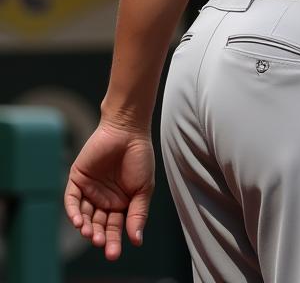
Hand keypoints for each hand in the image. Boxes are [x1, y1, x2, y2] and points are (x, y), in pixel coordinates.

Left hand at [65, 119, 154, 260]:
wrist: (128, 130)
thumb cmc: (140, 157)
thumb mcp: (143, 188)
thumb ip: (138, 213)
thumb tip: (137, 240)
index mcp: (121, 202)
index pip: (115, 227)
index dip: (114, 240)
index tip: (114, 254)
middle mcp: (103, 199)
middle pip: (99, 224)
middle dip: (100, 236)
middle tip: (103, 245)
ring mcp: (89, 190)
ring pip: (84, 215)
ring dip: (87, 227)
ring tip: (91, 234)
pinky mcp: (77, 180)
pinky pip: (71, 200)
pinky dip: (73, 212)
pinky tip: (80, 221)